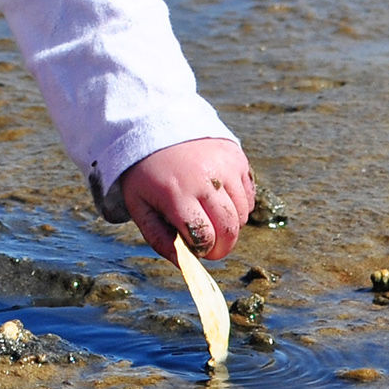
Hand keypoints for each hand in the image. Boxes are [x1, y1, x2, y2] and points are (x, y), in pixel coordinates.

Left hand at [116, 138, 255, 263]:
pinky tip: (222, 201)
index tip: (198, 251)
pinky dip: (241, 206)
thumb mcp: (139, 206)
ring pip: (243, 214)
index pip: (203, 237)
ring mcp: (225, 166)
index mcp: (176, 194)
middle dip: (223, 247)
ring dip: (232, 226)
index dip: (204, 251)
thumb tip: (184, 264)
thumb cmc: (145, 173)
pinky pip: (249, 195)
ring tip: (213, 219)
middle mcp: (205, 179)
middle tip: (213, 248)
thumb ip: (159, 238)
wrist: (155, 124)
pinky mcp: (237, 157)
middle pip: (229, 228)